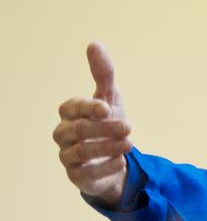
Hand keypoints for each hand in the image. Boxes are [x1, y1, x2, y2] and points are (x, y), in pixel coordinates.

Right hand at [53, 43, 132, 206]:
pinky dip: (105, 167)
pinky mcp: (77, 177)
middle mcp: (63, 134)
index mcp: (70, 113)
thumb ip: (103, 74)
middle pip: (77, 130)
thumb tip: (94, 44)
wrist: (113, 160)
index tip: (108, 108)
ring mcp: (68, 156)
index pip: (72, 107)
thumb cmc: (107, 125)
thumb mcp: (110, 99)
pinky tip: (121, 161)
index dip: (88, 107)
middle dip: (103, 128)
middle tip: (129, 126)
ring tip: (129, 143)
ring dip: (106, 146)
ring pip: (80, 152)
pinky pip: (86, 173)